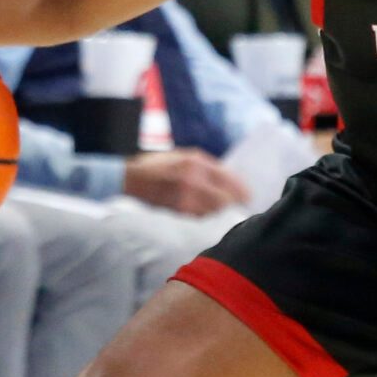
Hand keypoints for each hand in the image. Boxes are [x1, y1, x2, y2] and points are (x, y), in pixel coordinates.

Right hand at [122, 148, 252, 215]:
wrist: (128, 180)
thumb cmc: (156, 167)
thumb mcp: (181, 156)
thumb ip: (203, 165)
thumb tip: (227, 179)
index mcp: (195, 161)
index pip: (227, 178)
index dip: (240, 190)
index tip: (248, 198)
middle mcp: (192, 178)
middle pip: (224, 199)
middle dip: (233, 206)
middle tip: (239, 211)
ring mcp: (184, 196)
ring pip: (212, 211)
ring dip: (220, 215)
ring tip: (224, 217)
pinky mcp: (176, 211)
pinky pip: (198, 218)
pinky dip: (204, 220)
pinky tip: (205, 220)